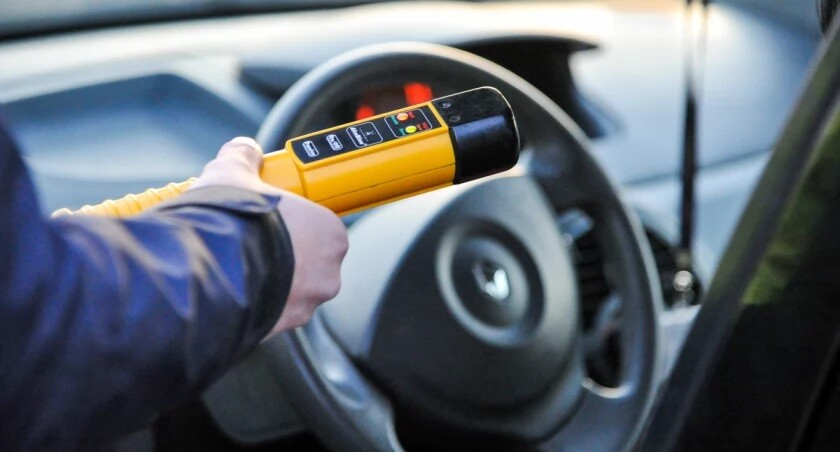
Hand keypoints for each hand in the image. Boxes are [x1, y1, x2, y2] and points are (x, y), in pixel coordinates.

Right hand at [192, 137, 348, 336]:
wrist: (206, 274)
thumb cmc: (233, 224)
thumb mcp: (233, 174)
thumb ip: (243, 157)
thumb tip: (244, 150)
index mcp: (329, 233)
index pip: (320, 225)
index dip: (294, 220)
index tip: (274, 217)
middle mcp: (327, 274)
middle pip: (307, 259)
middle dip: (282, 251)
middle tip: (251, 239)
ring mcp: (304, 306)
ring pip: (289, 289)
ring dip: (268, 279)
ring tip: (236, 263)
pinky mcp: (279, 329)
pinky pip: (269, 312)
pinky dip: (254, 301)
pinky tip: (230, 287)